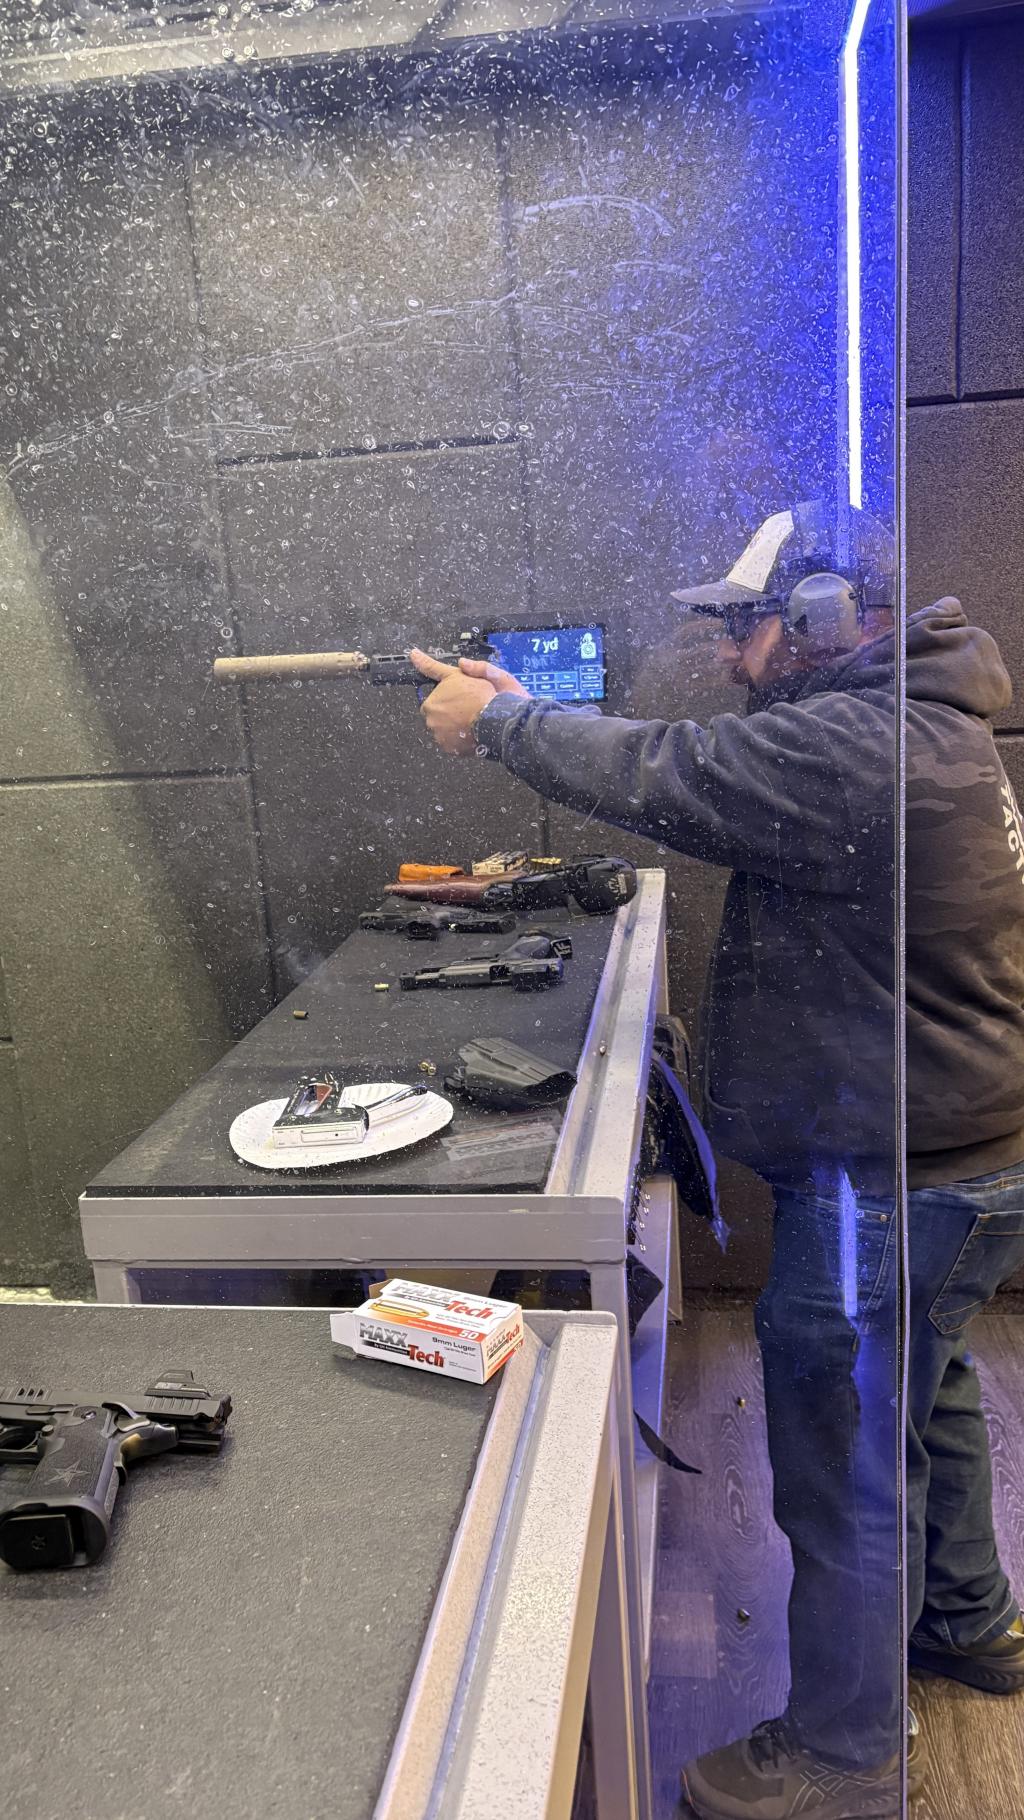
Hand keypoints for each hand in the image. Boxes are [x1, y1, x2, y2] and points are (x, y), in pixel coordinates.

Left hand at [409, 648, 529, 757]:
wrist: (496, 718)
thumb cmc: (479, 696)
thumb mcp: (456, 674)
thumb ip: (433, 666)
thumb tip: (415, 655)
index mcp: (430, 704)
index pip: (432, 703)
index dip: (446, 700)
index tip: (456, 702)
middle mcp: (431, 722)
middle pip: (438, 717)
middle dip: (449, 714)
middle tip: (467, 708)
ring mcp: (441, 737)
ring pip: (445, 731)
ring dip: (454, 727)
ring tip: (471, 719)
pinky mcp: (451, 749)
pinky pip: (453, 743)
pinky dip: (460, 739)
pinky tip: (471, 730)